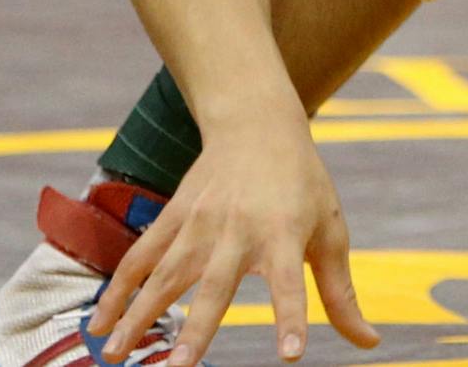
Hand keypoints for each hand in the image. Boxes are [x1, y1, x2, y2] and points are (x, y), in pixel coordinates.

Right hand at [90, 115, 378, 366]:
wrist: (258, 124)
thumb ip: (341, 294)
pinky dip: (117, 291)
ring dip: (139, 316)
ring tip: (115, 357)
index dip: (291, 317)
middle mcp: (240, 230)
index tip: (291, 354)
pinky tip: (97, 326)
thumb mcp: (331, 231)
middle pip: (216, 284)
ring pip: (165, 275)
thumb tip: (369, 344)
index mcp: (285, 234)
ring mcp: (200, 223)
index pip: (291, 283)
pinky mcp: (172, 217)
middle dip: (196, 328)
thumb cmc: (304, 186)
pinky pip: (139, 258)